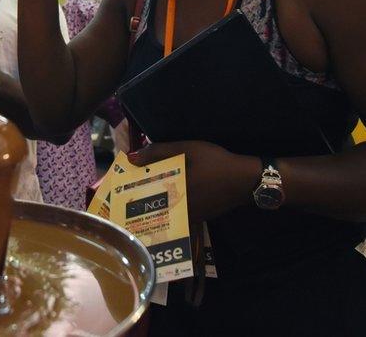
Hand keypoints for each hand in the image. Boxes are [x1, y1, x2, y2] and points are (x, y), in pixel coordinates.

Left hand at [129, 140, 260, 222]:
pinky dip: (168, 202)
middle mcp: (179, 209)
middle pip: (152, 204)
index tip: (120, 181)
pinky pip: (176, 211)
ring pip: (163, 209)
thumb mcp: (188, 149)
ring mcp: (189, 216)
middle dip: (139, 194)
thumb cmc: (215, 162)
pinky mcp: (198, 217)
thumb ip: (159, 152)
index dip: (131, 187)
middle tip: (129, 184)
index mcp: (173, 193)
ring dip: (153, 199)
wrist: (245, 180)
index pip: (144, 193)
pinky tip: (166, 191)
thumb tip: (132, 158)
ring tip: (143, 186)